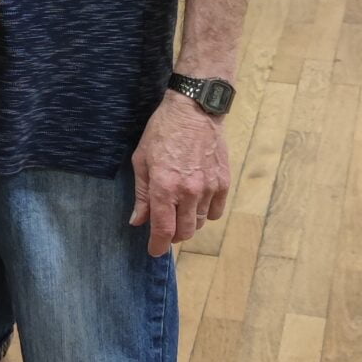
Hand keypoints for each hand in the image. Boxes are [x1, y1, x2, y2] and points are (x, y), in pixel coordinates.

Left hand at [130, 89, 230, 256]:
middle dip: (173, 236)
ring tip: (180, 211)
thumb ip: (142, 195)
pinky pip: (216, 211)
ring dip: (188, 224)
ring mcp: (209, 187)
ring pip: (200, 223)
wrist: (195, 109)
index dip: (157, 245)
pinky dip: (206, 213)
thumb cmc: (162, 131)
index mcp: (164, 187)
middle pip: (184, 232)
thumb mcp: (141, 160)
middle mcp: (188, 191)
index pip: (163, 229)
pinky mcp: (223, 182)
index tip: (154, 251)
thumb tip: (137, 221)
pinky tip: (197, 202)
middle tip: (166, 229)